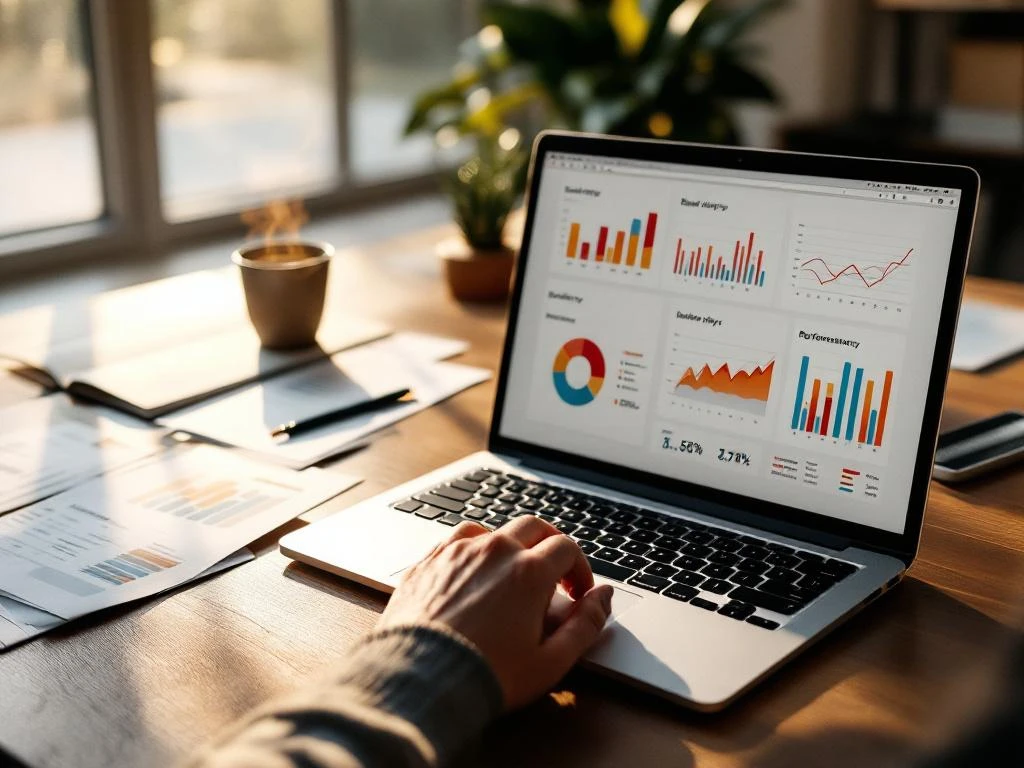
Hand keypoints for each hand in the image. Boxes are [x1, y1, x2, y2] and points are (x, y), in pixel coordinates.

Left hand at [377, 516, 613, 708]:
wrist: (421, 679)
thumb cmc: (487, 676)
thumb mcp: (551, 661)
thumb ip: (585, 625)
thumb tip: (603, 597)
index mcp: (529, 572)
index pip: (567, 548)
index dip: (580, 568)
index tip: (577, 592)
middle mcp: (495, 550)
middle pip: (534, 527)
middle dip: (550, 545)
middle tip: (554, 572)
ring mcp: (458, 551)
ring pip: (494, 530)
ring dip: (510, 545)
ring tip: (511, 575)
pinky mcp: (429, 560)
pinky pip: (458, 540)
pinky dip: (473, 550)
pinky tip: (474, 572)